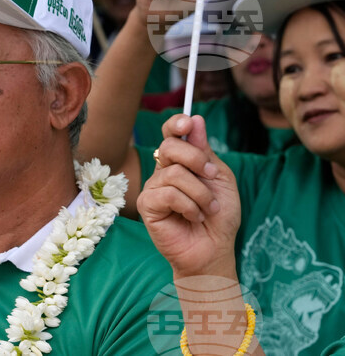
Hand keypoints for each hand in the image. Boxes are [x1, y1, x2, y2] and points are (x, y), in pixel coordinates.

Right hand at [137, 115, 240, 278]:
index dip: (175, 124)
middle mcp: (162, 171)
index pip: (170, 135)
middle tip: (211, 175)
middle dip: (196, 158)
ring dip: (200, 193)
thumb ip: (205, 152)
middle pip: (170, 147)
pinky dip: (189, 206)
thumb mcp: (220, 179)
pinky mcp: (147, 205)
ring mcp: (153, 188)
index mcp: (180, 162)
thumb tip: (194, 119)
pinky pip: (168, 194)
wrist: (215, 249)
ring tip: (207, 209)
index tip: (187, 124)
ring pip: (174, 173)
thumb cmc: (219, 217)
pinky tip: (194, 217)